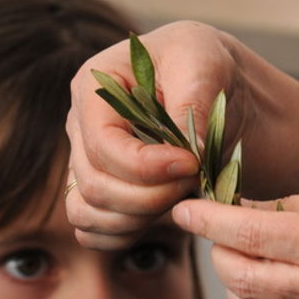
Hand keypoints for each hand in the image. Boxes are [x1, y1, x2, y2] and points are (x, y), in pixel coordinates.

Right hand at [65, 21, 298, 248]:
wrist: (219, 90)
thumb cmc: (207, 65)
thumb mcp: (204, 63)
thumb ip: (190, 101)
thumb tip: (183, 151)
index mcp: (93, 88)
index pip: (102, 145)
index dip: (145, 167)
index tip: (192, 163)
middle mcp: (80, 128)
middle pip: (95, 186)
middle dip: (150, 196)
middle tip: (195, 180)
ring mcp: (85, 163)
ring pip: (86, 214)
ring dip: (138, 220)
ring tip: (183, 197)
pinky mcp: (101, 193)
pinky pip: (92, 232)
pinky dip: (125, 236)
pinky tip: (163, 218)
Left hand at [171, 175, 298, 298]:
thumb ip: (292, 204)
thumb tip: (242, 208)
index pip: (245, 231)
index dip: (205, 218)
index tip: (185, 208)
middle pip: (240, 276)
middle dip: (217, 248)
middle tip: (220, 226)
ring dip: (233, 284)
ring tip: (240, 257)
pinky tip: (258, 293)